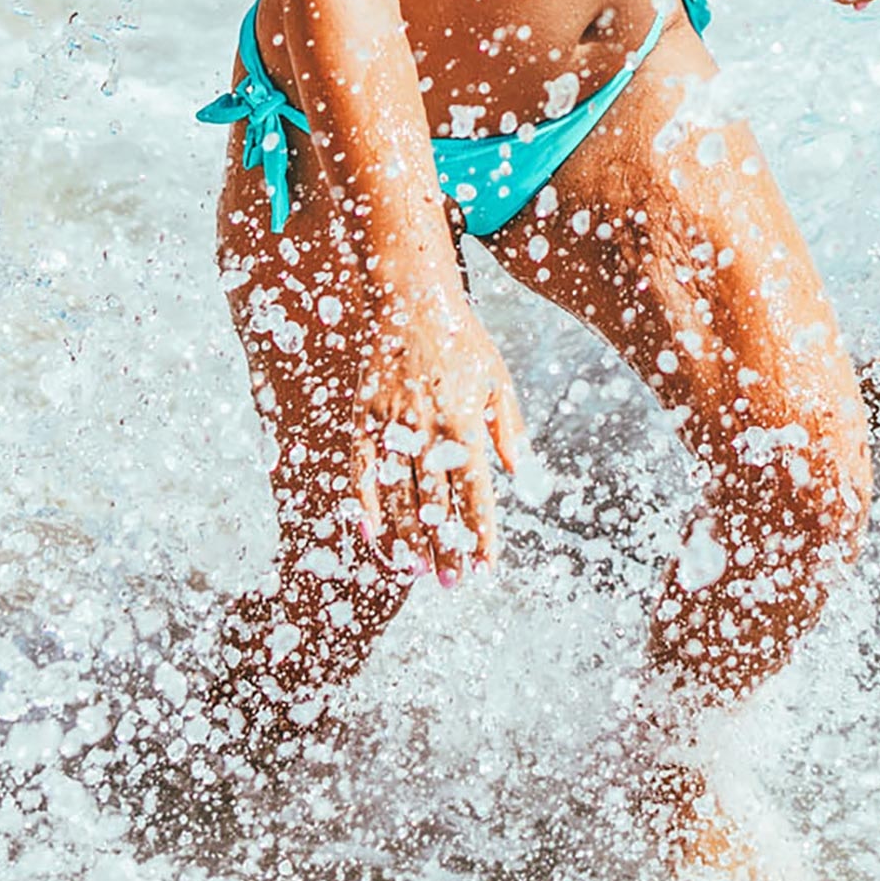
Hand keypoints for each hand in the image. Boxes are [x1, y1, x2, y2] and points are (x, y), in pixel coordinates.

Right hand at [349, 295, 526, 583]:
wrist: (410, 297)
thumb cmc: (461, 341)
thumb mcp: (496, 379)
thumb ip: (507, 428)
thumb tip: (519, 474)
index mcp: (462, 420)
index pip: (474, 491)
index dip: (479, 533)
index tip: (484, 566)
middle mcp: (425, 425)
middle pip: (434, 501)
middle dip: (443, 546)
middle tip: (450, 583)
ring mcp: (389, 422)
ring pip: (397, 493)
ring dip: (407, 535)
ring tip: (416, 570)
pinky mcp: (362, 415)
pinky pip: (360, 468)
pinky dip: (364, 504)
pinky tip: (371, 536)